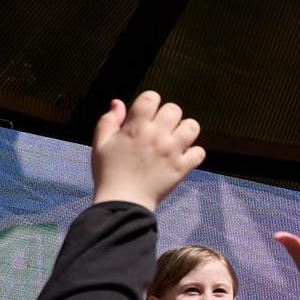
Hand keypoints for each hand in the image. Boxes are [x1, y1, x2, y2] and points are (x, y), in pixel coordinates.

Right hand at [90, 92, 203, 210]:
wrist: (123, 201)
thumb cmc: (109, 173)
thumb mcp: (101, 144)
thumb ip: (109, 121)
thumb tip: (118, 103)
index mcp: (136, 128)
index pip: (151, 97)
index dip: (150, 101)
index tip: (147, 112)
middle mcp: (157, 136)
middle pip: (174, 109)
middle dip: (167, 115)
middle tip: (160, 127)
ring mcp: (172, 152)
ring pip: (192, 127)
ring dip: (184, 130)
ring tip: (175, 139)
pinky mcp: (182, 167)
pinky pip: (199, 152)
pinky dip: (194, 153)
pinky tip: (182, 156)